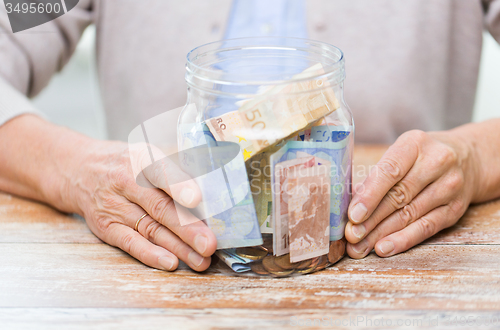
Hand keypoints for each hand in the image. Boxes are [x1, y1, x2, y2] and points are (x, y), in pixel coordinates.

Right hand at [66, 140, 216, 270]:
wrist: (79, 170)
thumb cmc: (126, 162)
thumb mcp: (147, 154)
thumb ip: (174, 170)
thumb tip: (212, 190)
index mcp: (141, 159)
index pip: (161, 172)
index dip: (180, 186)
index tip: (197, 198)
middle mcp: (125, 182)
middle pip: (159, 207)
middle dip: (187, 228)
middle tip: (210, 244)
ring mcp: (113, 206)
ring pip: (150, 229)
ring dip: (178, 248)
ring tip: (201, 260)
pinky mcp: (105, 226)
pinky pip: (129, 243)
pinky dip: (150, 254)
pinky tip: (170, 263)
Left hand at [345, 129, 477, 257]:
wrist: (468, 159)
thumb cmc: (420, 157)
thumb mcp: (400, 154)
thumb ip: (376, 177)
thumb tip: (351, 202)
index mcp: (415, 144)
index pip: (390, 171)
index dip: (370, 195)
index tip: (353, 215)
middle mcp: (437, 163)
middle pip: (398, 196)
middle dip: (371, 220)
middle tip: (350, 236)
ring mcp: (449, 187)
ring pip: (410, 215)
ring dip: (381, 234)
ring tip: (360, 247)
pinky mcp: (455, 209)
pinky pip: (426, 228)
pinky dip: (403, 240)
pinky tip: (384, 248)